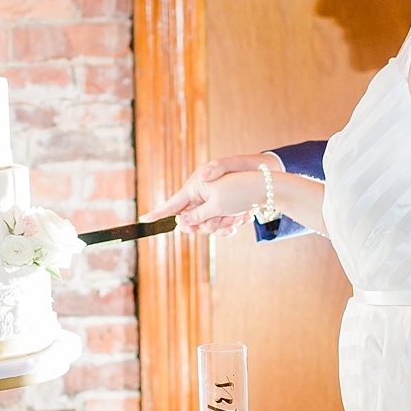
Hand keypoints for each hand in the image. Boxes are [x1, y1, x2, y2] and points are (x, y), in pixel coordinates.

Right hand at [140, 153, 282, 234]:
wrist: (267, 186)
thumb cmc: (241, 189)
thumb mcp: (218, 204)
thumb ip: (198, 215)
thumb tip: (182, 223)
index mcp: (196, 187)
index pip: (173, 204)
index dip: (159, 213)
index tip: (143, 220)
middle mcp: (201, 194)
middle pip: (190, 219)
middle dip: (206, 224)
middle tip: (221, 221)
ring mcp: (212, 202)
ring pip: (206, 224)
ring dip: (222, 224)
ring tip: (239, 215)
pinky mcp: (222, 208)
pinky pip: (218, 223)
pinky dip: (230, 223)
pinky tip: (243, 217)